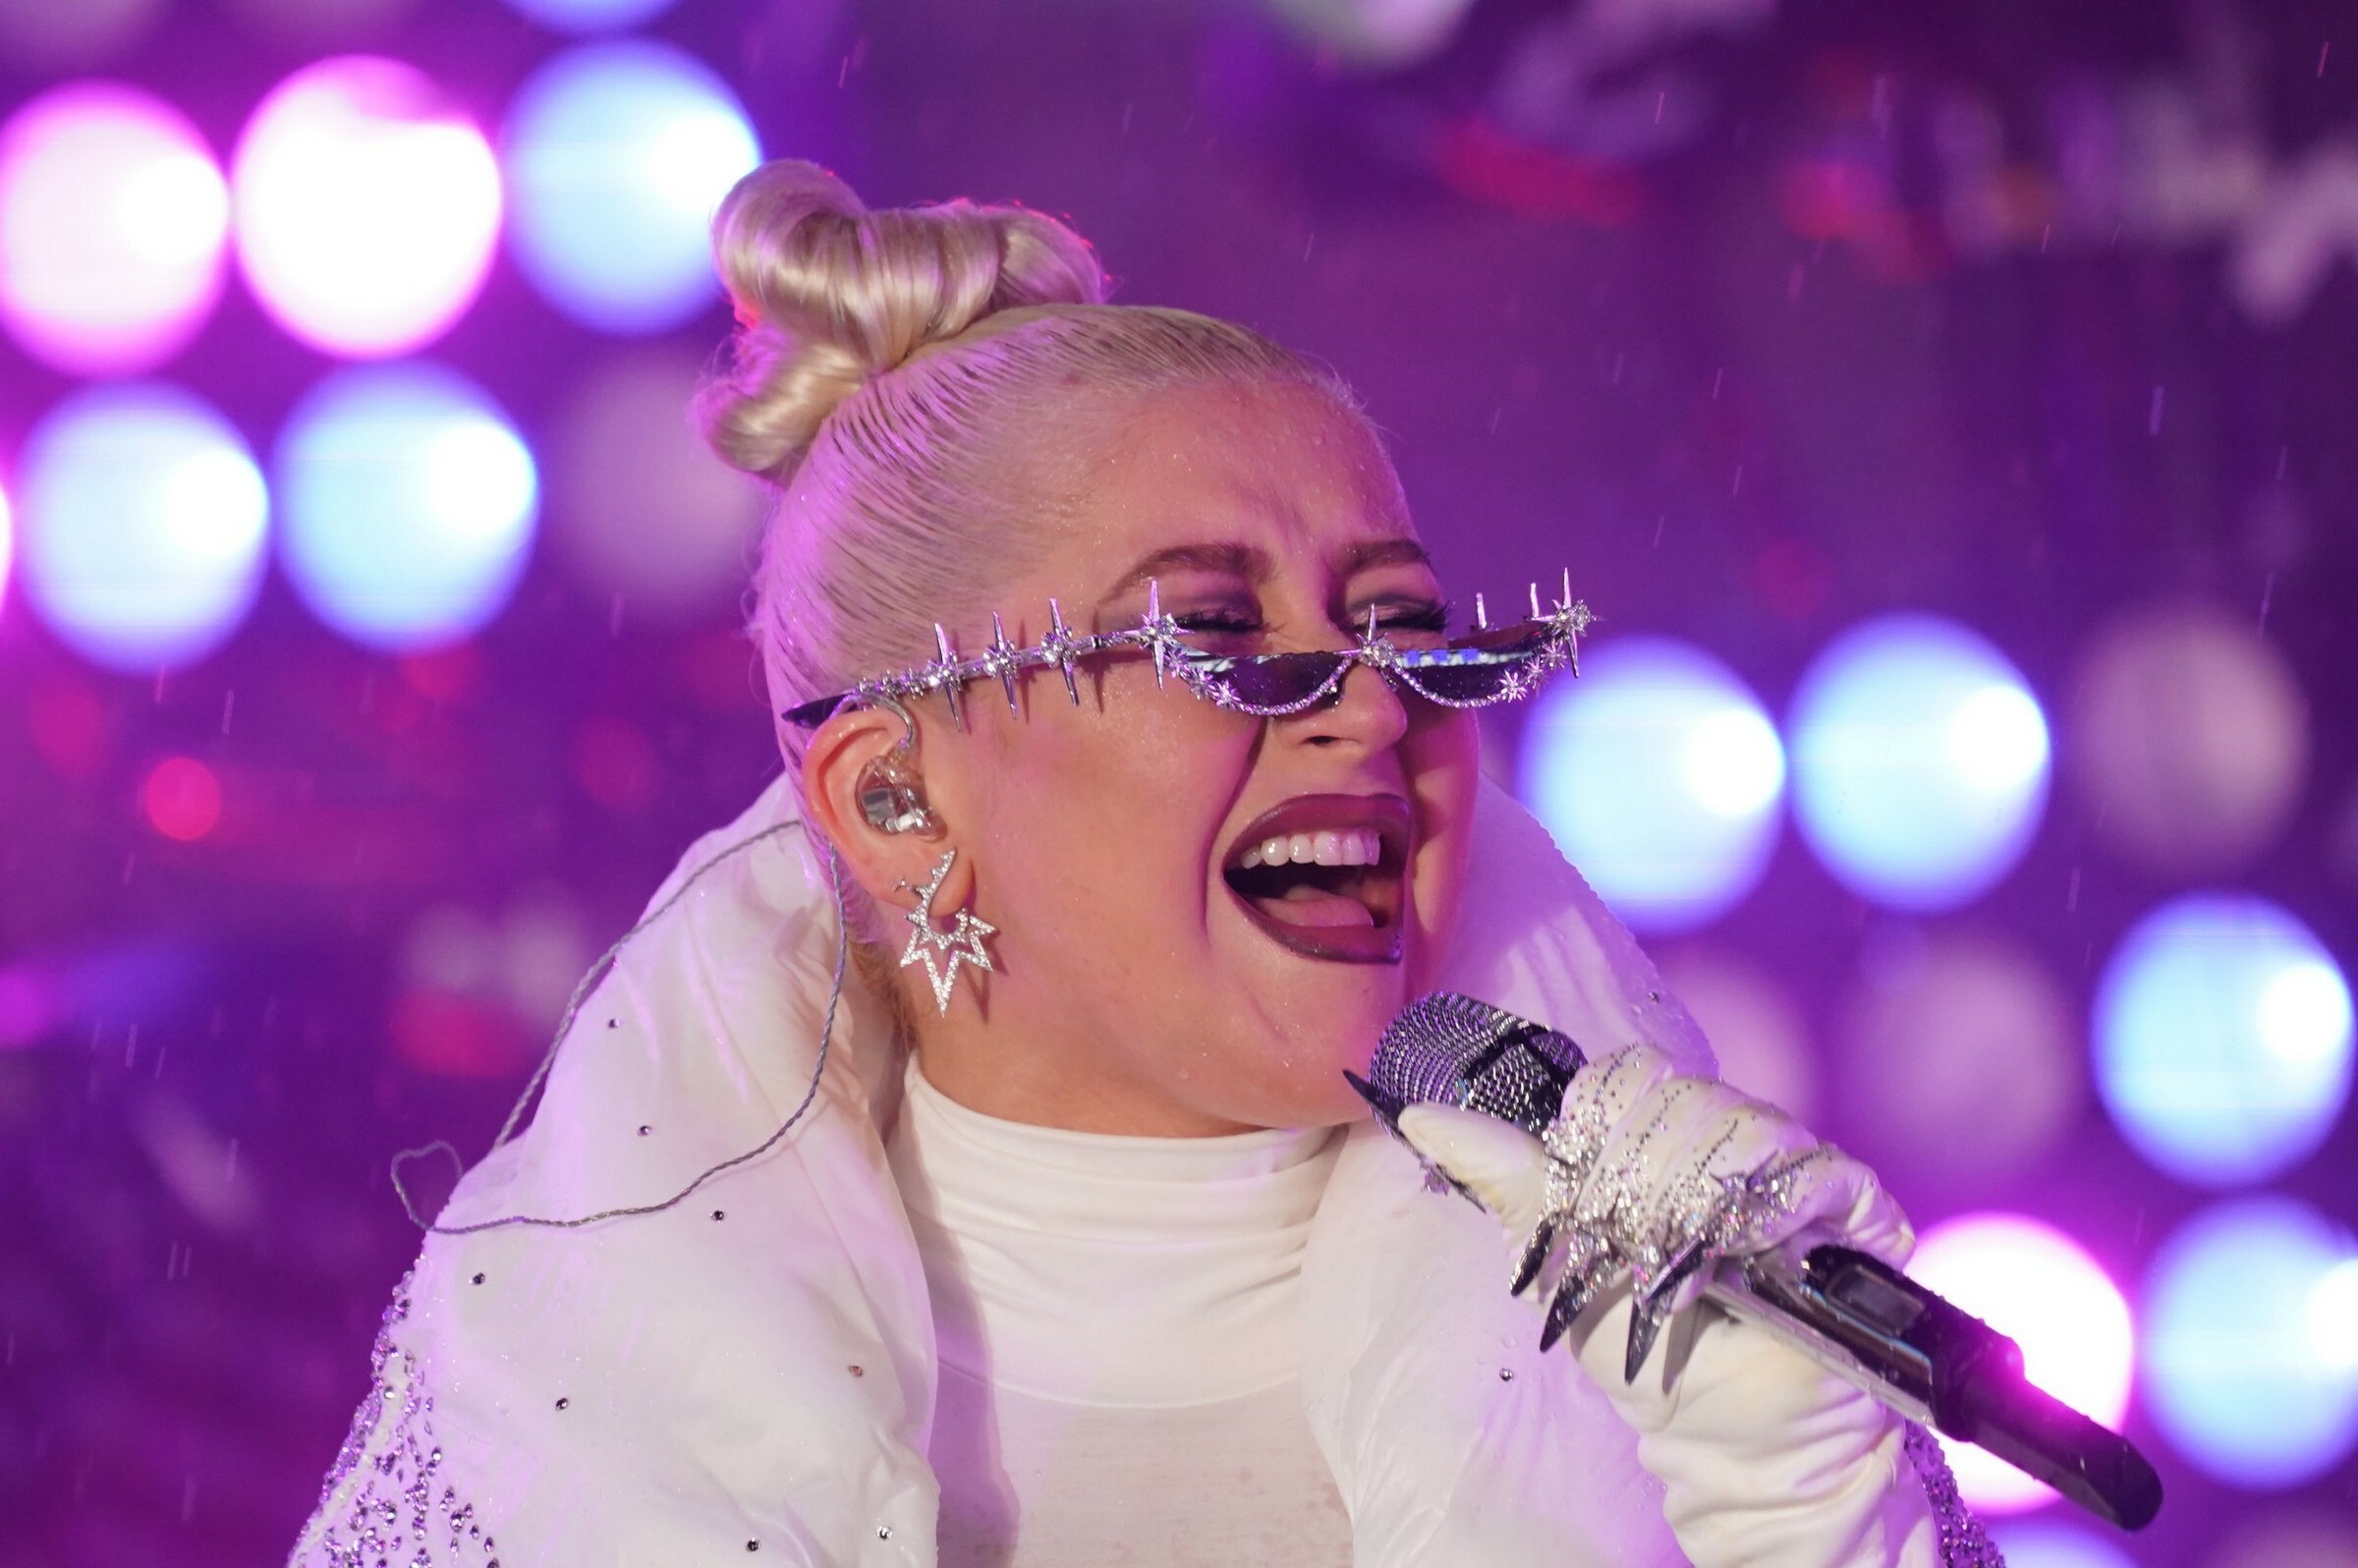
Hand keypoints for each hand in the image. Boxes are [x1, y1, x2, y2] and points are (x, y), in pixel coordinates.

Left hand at [1396, 1040, 1910, 1380]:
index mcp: (1663, 1136)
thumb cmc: (1640, 1347)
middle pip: (1678, 1091)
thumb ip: (1507, 1178)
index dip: (1596, 1128)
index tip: (1583, 1198)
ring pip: (1737, 1121)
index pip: (1628, 1073)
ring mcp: (1796, 1166)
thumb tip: (1420, 1115)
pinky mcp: (1855, 1206)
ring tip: (1686, 1264)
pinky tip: (1744, 1250)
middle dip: (1638, 1178)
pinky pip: (1808, 1166)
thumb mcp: (1561, 1258)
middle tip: (1636, 1250)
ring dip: (1693, 1199)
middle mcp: (1731, 1136)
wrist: (1722, 1432)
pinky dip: (1764, 1207)